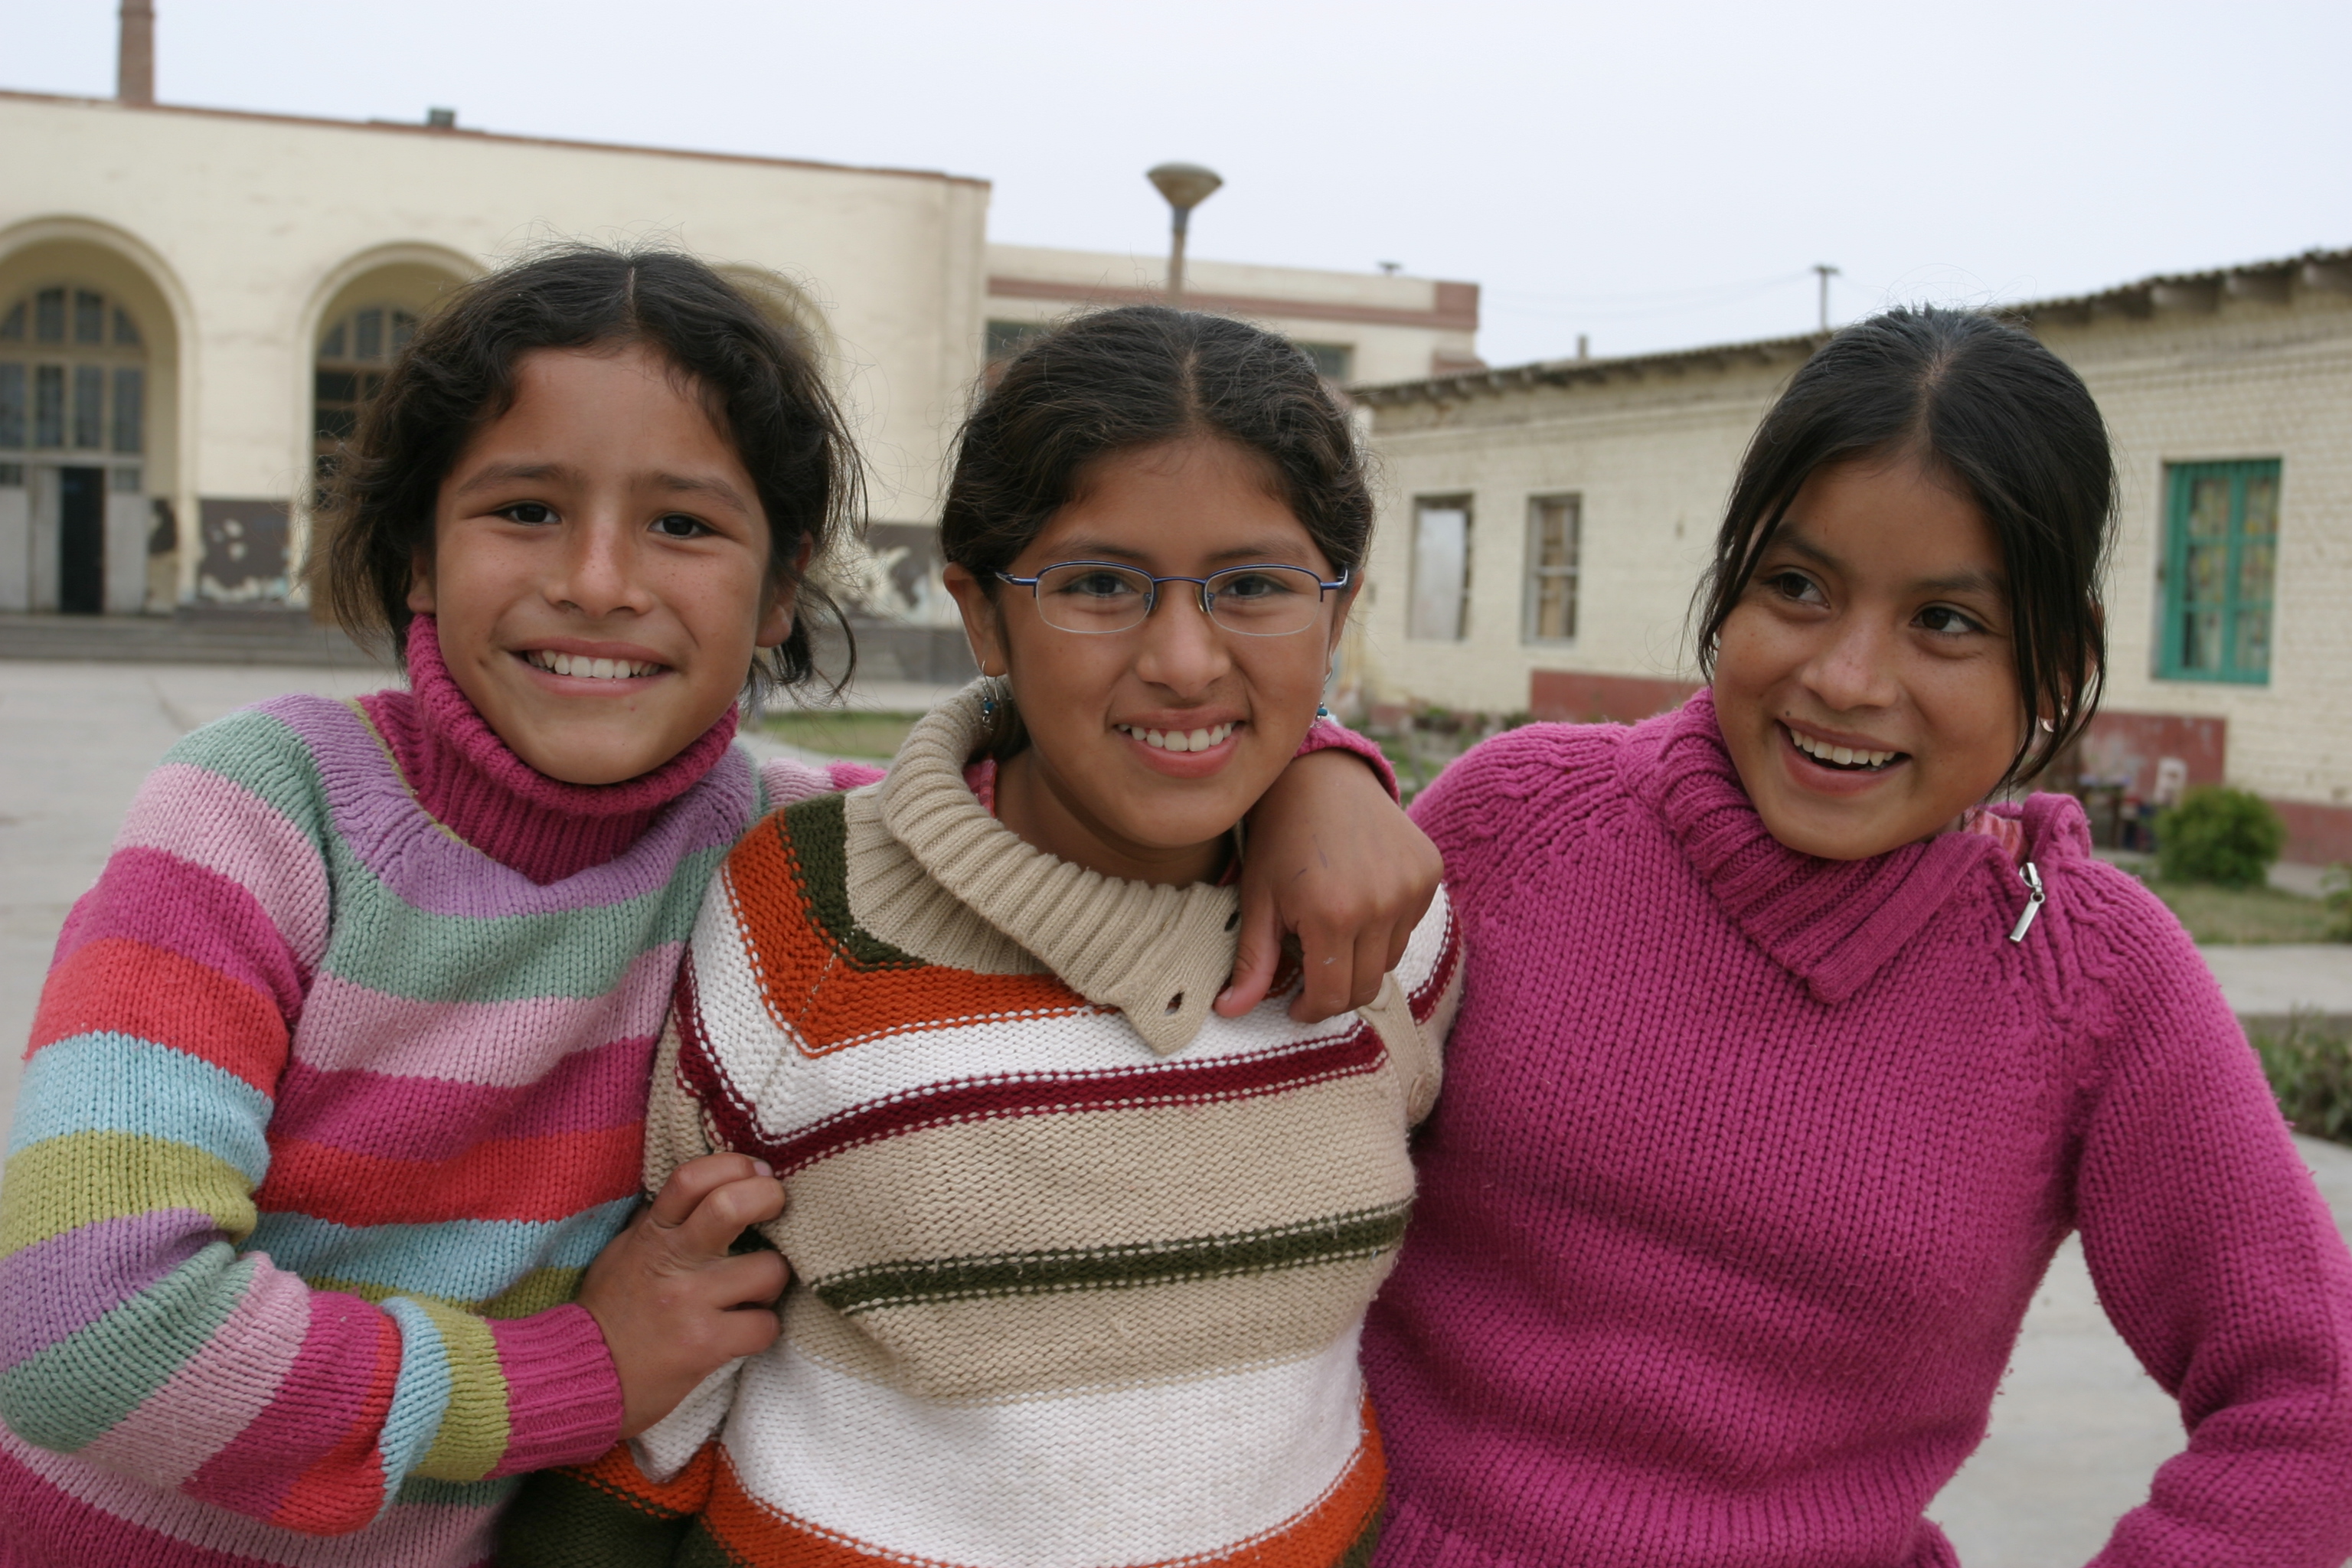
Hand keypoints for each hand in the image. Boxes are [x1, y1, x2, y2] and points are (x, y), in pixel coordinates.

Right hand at [578, 1152, 788, 1438]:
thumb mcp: (624, 1252)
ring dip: (773, 1280)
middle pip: (732, 1206)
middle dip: (769, 1198)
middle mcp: (673, 1262)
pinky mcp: (706, 1345)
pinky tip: (745, 1329)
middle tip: (777, 1209)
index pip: (691, 1178)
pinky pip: (765, 1325)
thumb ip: (661, 1221)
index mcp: (652, 1234)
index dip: (734, 1165)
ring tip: (756, 1290)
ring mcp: (691, 1303)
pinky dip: (763, 1328)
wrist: (583, 1379)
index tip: (755, 1172)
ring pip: (769, 1271)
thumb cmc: (608, 1312)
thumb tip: (703, 1189)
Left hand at [1222, 748, 1443, 1020]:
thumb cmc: (1279, 837)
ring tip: (1331, 926)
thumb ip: (1252, 962)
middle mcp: (1381, 904)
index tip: (1295, 1004)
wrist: (1319, 773)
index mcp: (1332, 915)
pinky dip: (1385, 927)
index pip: (1333, 997)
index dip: (1310, 1010)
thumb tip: (1228, 1012)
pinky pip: (1409, 925)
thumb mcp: (1258, 899)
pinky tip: (1359, 898)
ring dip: (1360, 958)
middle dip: (1335, 991)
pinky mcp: (1429, 871)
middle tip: (1312, 972)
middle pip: (1366, 987)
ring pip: (1389, 959)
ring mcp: (1411, 887)